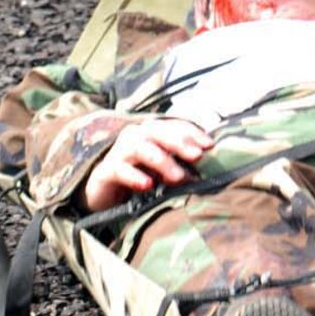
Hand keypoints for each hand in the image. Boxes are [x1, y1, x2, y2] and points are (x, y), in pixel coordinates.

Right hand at [81, 115, 214, 212]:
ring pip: (141, 148)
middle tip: (198, 156)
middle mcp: (136, 136)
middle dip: (180, 142)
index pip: (174, 126)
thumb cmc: (139, 174)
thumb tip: (204, 172)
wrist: (104, 190)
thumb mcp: (162, 169)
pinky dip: (135, 176)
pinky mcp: (106, 170)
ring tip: (178, 176)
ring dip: (161, 160)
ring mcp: (120, 151)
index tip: (210, 145)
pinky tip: (148, 185)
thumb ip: (180, 166)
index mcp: (152, 132)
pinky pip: (121, 169)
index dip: (192, 133)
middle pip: (159, 132)